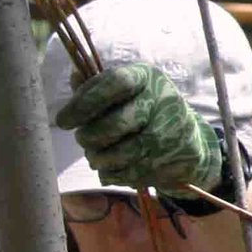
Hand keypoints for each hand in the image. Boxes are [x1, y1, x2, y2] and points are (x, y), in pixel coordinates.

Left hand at [55, 63, 223, 195]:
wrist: (188, 138)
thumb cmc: (146, 108)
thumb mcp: (127, 90)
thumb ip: (98, 85)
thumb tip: (74, 77)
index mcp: (147, 78)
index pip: (115, 83)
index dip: (85, 102)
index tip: (63, 121)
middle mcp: (162, 101)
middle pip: (116, 124)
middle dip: (90, 137)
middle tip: (82, 140)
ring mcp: (170, 133)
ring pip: (123, 153)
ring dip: (100, 159)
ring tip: (95, 157)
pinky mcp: (170, 160)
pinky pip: (132, 173)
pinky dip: (114, 174)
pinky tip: (110, 168)